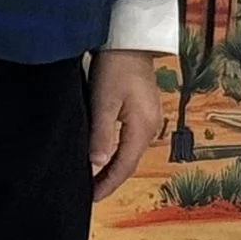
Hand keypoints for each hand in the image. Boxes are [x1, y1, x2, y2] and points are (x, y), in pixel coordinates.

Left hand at [88, 47, 166, 200]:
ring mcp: (150, 119)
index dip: (108, 185)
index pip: (124, 166)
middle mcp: (151, 127)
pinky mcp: (144, 111)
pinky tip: (105, 156)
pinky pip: (131, 141)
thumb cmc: (115, 67)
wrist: (129, 40)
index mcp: (142, 127)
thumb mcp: (103, 102)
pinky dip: (117, 153)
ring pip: (130, 153)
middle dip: (110, 180)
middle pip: (129, 162)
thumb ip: (101, 135)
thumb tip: (96, 165)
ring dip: (113, 168)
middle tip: (89, 194)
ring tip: (94, 180)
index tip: (91, 198)